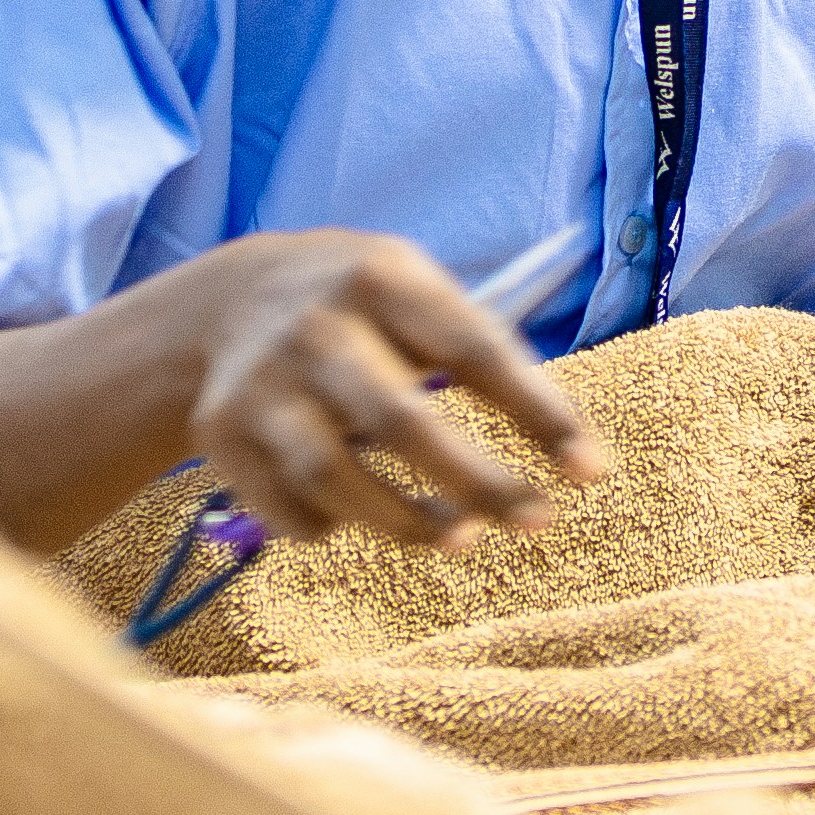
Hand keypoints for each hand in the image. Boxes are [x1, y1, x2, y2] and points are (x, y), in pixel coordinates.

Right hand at [126, 230, 613, 547]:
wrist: (226, 303)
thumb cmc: (361, 310)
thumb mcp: (413, 290)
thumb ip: (481, 354)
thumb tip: (574, 452)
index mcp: (381, 278)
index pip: (473, 349)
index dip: (538, 413)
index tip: (591, 471)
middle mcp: (315, 327)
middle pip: (400, 422)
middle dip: (478, 483)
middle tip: (535, 520)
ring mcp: (261, 383)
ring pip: (336, 478)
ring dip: (409, 522)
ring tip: (460, 536)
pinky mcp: (222, 435)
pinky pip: (292, 508)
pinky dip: (334, 525)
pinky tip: (359, 513)